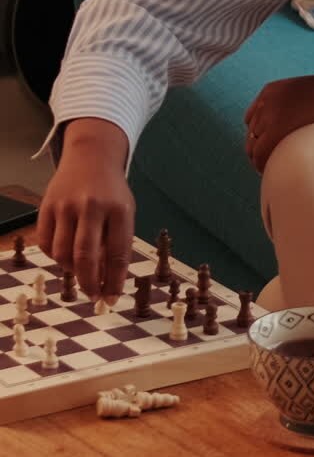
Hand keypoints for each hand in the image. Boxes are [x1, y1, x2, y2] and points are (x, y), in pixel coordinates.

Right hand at [36, 118, 134, 300]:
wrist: (91, 157)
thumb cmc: (111, 192)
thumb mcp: (124, 211)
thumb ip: (117, 243)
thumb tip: (107, 283)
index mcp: (119, 209)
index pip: (117, 253)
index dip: (115, 281)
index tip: (112, 299)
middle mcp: (92, 206)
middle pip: (86, 256)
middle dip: (90, 283)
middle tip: (93, 296)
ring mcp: (67, 204)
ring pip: (63, 253)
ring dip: (71, 271)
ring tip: (79, 271)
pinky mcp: (47, 205)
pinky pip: (46, 243)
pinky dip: (55, 256)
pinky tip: (64, 255)